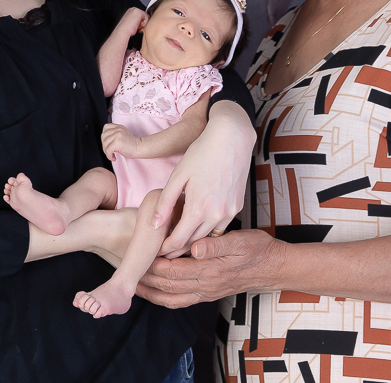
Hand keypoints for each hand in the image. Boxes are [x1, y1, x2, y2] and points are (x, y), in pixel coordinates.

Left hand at [101, 123, 141, 160]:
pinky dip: (109, 156)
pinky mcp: (117, 142)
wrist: (140, 148)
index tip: (108, 143)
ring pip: (104, 144)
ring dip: (107, 152)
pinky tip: (114, 158)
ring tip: (112, 155)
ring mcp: (117, 135)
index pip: (105, 127)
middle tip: (110, 151)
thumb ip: (114, 134)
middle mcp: (117, 129)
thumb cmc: (132, 144)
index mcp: (118, 127)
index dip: (105, 136)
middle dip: (105, 145)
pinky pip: (108, 150)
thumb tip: (104, 140)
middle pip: (103, 136)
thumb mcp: (122, 135)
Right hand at [120, 7, 148, 34]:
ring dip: (142, 24)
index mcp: (130, 11)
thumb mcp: (132, 24)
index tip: (135, 27)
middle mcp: (133, 9)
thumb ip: (137, 21)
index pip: (141, 16)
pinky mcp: (139, 12)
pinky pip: (148, 18)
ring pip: (146, 17)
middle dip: (142, 23)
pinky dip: (144, 24)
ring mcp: (136, 10)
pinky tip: (137, 25)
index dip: (140, 23)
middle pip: (144, 16)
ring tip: (136, 26)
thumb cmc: (126, 30)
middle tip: (136, 27)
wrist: (123, 31)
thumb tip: (143, 22)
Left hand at [136, 229, 283, 307]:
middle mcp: (206, 285)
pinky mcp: (208, 294)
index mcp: (210, 270)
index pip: (174, 270)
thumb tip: (195, 247)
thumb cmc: (257, 249)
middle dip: (146, 278)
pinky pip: (181, 301)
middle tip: (127, 270)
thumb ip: (216, 244)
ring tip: (133, 284)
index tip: (137, 256)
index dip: (154, 264)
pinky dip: (164, 299)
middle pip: (168, 285)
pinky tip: (154, 292)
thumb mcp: (240, 240)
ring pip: (172, 298)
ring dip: (151, 292)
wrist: (274, 267)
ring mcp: (206, 292)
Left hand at [154, 101, 254, 252]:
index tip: (156, 251)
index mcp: (199, 208)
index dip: (166, 249)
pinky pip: (220, 226)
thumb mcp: (177, 176)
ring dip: (193, 241)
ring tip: (178, 240)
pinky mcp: (237, 207)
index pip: (179, 241)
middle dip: (178, 248)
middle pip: (194, 243)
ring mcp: (230, 212)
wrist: (231, 139)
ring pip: (209, 237)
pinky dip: (208, 230)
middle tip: (164, 250)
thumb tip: (154, 225)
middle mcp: (217, 215)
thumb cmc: (201, 153)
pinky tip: (196, 225)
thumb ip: (165, 203)